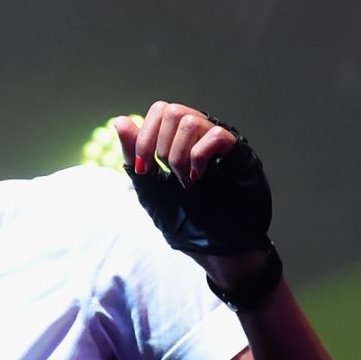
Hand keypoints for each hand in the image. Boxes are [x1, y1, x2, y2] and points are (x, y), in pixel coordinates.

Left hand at [113, 102, 272, 266]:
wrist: (211, 248)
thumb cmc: (183, 221)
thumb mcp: (149, 187)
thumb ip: (135, 156)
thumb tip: (121, 120)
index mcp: (178, 140)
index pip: (159, 110)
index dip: (144, 134)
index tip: (143, 168)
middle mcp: (199, 136)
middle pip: (172, 111)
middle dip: (161, 146)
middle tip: (169, 175)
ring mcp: (219, 144)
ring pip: (190, 121)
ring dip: (179, 156)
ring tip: (186, 181)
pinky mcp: (239, 154)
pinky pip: (216, 135)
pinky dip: (198, 157)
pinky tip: (198, 177)